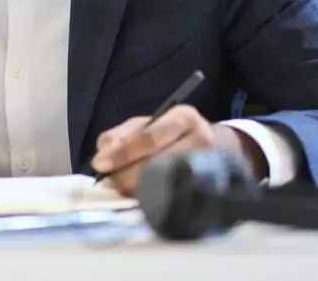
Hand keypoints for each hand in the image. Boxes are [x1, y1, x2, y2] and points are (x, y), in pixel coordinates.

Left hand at [90, 104, 265, 195]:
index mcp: (183, 117)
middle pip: (159, 162)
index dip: (123, 153)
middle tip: (108, 183)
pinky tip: (140, 199)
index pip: (150, 138)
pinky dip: (154, 198)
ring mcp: (210, 165)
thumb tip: (103, 155)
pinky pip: (177, 195)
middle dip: (127, 174)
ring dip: (138, 189)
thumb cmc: (171, 134)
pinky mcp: (211, 187)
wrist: (217, 146)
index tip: (100, 164)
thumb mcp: (145, 124)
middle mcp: (202, 139)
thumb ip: (120, 136)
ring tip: (121, 190)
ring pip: (168, 181)